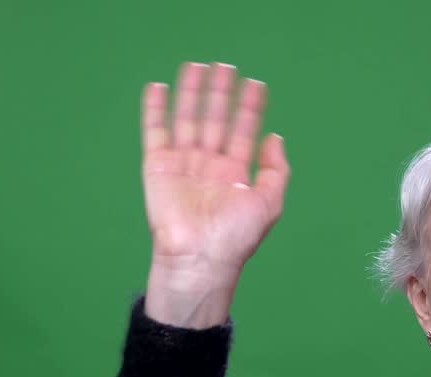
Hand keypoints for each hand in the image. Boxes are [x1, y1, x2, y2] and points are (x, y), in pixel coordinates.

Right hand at [141, 61, 289, 280]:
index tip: (255, 84)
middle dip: (221, 93)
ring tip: (197, 66)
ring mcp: (183, 163)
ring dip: (192, 92)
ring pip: (188, 118)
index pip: (244, 131)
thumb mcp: (269, 204)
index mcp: (236, 173)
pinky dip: (155, 109)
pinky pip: (155, 132)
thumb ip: (276, 171)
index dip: (250, 107)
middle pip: (215, 119)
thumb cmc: (235, 238)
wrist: (200, 256)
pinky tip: (158, 87)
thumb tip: (276, 138)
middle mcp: (210, 165)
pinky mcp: (158, 166)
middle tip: (225, 66)